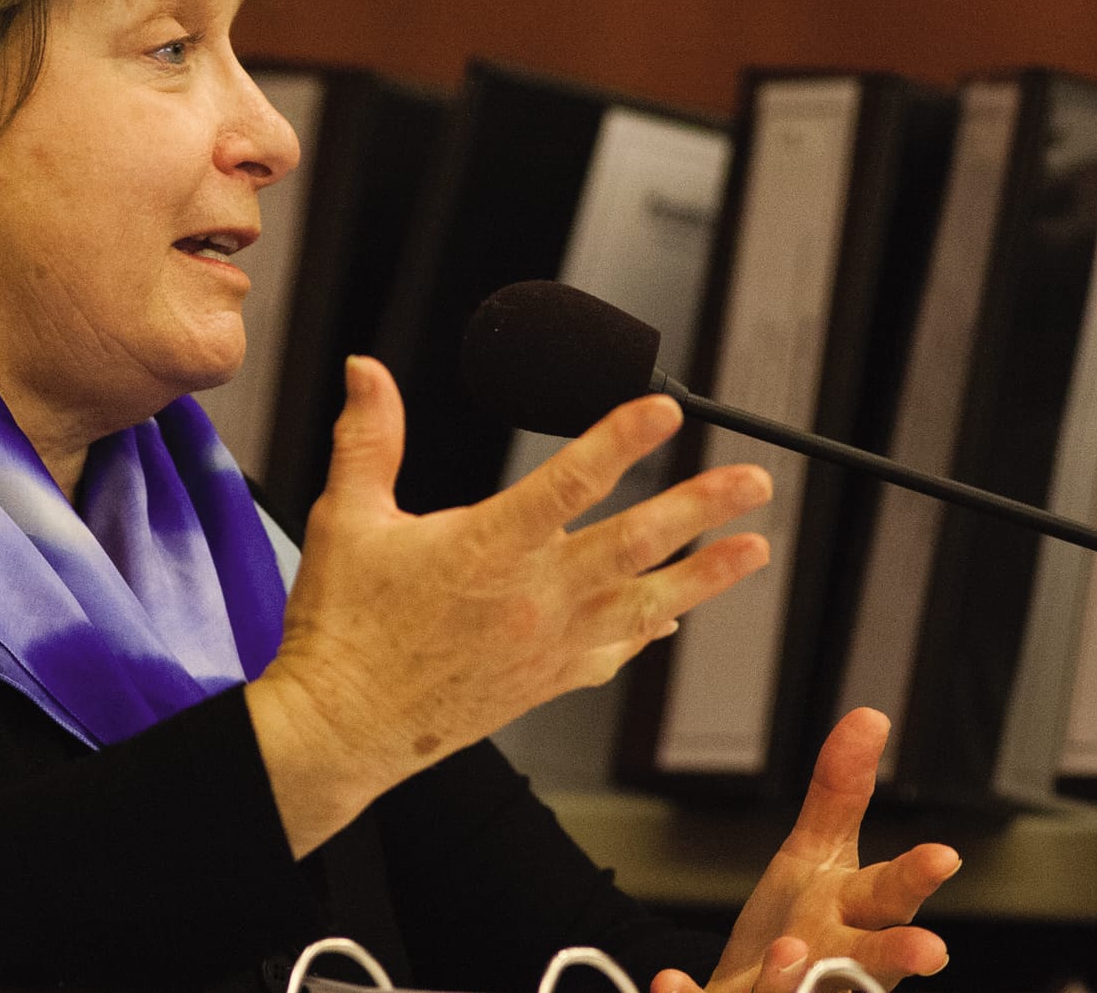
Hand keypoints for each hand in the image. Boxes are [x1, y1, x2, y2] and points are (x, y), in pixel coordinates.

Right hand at [247, 354, 771, 856]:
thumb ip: (369, 438)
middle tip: (752, 483)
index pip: (571, 481)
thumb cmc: (342, 626)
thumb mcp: (347, 517)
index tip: (665, 411)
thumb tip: (367, 371)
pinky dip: (651, 632)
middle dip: (703, 508)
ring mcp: (548, 644)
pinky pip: (616, 653)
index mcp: (487, 548)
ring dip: (706, 574)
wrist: (342, 727)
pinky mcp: (547, 681)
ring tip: (754, 550)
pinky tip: (674, 619)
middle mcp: (532, 597)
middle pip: (636, 543)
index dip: (623, 439)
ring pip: (646, 603)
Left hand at [650, 709, 960, 992]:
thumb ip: (840, 792)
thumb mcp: (816, 854)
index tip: (943, 855)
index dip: (916, 877)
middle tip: (930, 951)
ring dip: (789, 978)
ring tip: (789, 950)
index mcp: (853, 919)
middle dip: (895, 955)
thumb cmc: (802, 924)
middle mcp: (829, 965)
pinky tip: (671, 981)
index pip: (891, 894)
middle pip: (867, 961)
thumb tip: (870, 715)